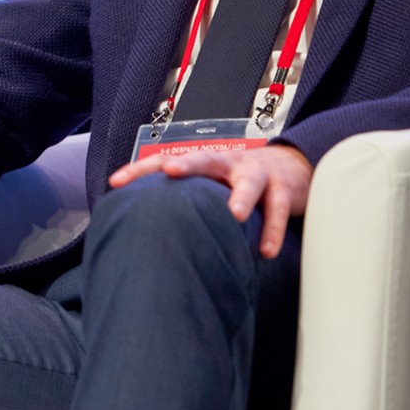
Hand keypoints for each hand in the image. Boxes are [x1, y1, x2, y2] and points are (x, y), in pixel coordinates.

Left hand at [108, 144, 313, 258]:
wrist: (293, 166)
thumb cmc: (241, 179)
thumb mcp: (213, 182)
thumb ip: (186, 198)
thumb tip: (143, 224)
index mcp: (205, 162)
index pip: (167, 159)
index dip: (142, 170)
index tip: (116, 182)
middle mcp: (228, 164)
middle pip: (206, 158)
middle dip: (189, 163)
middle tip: (172, 171)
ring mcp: (256, 174)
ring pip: (249, 182)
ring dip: (241, 197)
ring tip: (234, 215)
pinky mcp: (284, 190)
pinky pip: (277, 209)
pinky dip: (272, 230)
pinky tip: (266, 251)